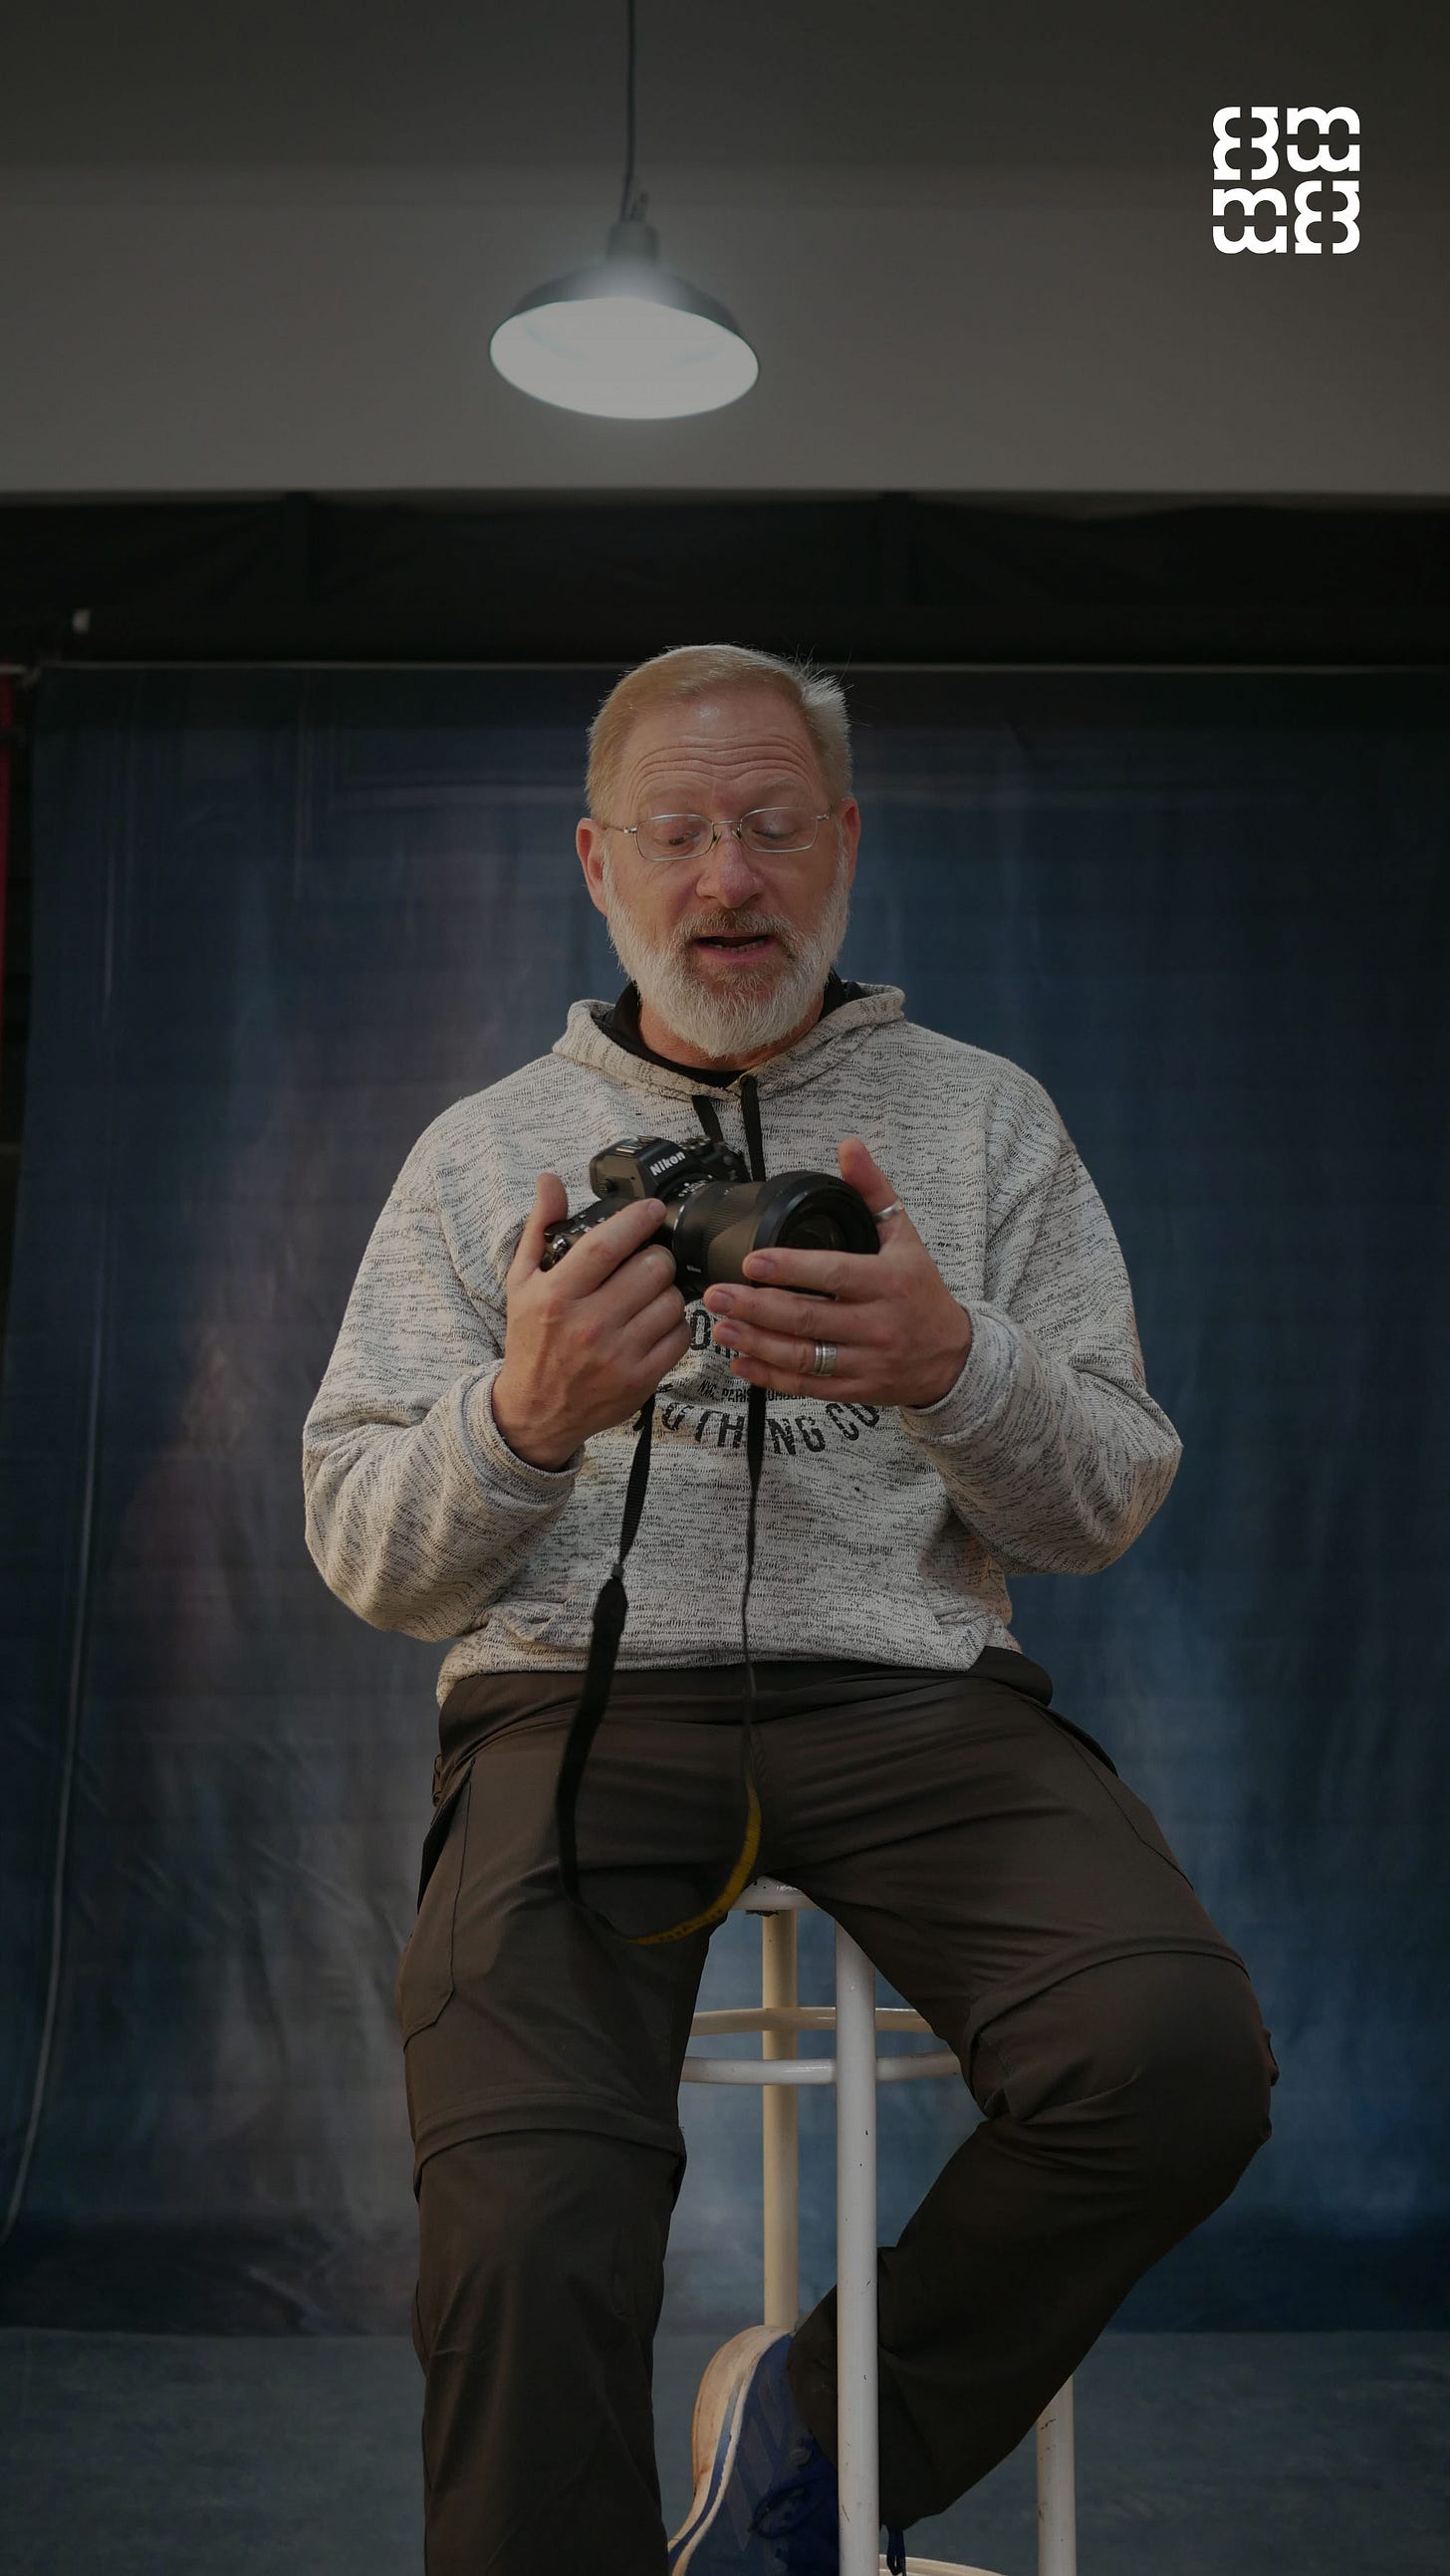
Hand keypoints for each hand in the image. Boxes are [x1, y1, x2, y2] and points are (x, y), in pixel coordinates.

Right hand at [491, 1175, 690, 1468]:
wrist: (536, 1410)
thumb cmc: (531, 1340)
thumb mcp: (522, 1283)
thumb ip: (539, 1228)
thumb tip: (550, 1181)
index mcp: (557, 1295)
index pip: (607, 1244)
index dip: (638, 1219)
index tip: (653, 1209)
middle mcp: (588, 1324)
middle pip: (652, 1268)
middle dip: (657, 1256)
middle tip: (649, 1261)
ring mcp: (618, 1354)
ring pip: (673, 1301)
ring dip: (667, 1291)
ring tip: (650, 1294)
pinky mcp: (640, 1379)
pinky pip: (681, 1336)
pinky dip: (675, 1325)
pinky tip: (655, 1323)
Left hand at [702, 1138, 973, 1408]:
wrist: (953, 1356)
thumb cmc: (921, 1290)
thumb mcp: (905, 1237)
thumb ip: (873, 1191)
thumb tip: (850, 1146)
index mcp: (888, 1281)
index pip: (833, 1273)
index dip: (790, 1269)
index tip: (752, 1262)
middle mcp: (878, 1323)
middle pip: (808, 1317)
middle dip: (756, 1307)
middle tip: (716, 1294)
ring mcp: (867, 1361)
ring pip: (804, 1356)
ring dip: (757, 1343)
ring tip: (721, 1327)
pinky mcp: (858, 1390)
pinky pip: (808, 1386)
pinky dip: (771, 1377)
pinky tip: (742, 1362)